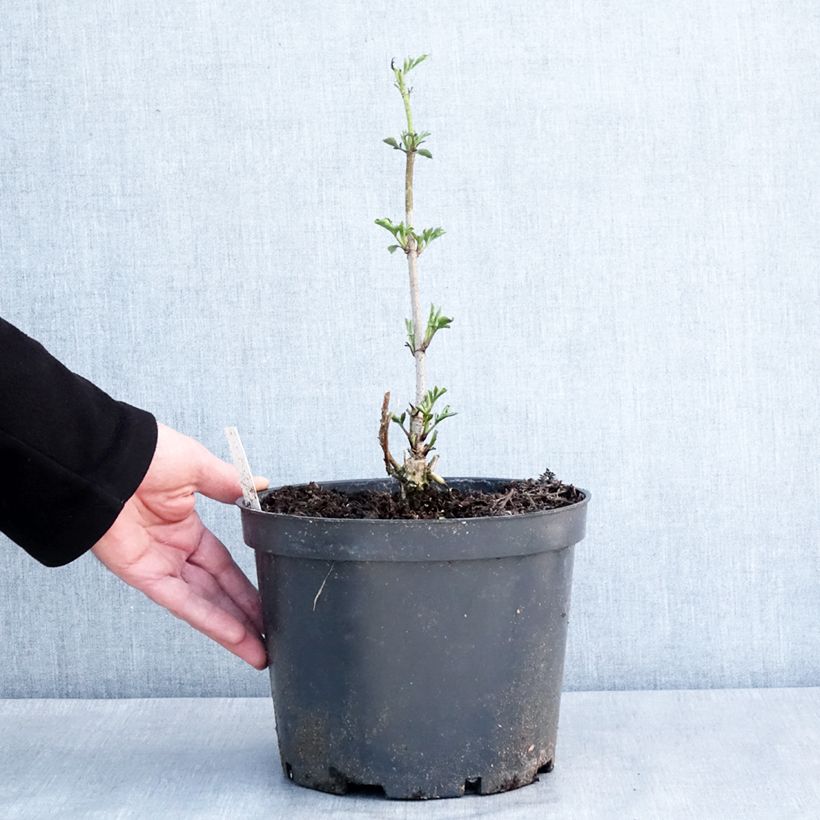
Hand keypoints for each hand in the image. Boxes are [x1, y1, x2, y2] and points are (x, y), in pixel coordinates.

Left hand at [92, 423, 268, 668]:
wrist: (106, 458)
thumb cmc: (146, 454)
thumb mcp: (198, 466)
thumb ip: (229, 483)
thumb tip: (261, 487)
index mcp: (185, 526)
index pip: (223, 564)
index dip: (245, 585)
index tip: (269, 599)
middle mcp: (173, 551)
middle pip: (217, 591)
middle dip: (245, 615)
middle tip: (271, 636)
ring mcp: (159, 565)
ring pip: (204, 604)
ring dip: (232, 629)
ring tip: (260, 651)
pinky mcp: (144, 575)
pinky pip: (183, 602)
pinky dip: (210, 620)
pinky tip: (236, 636)